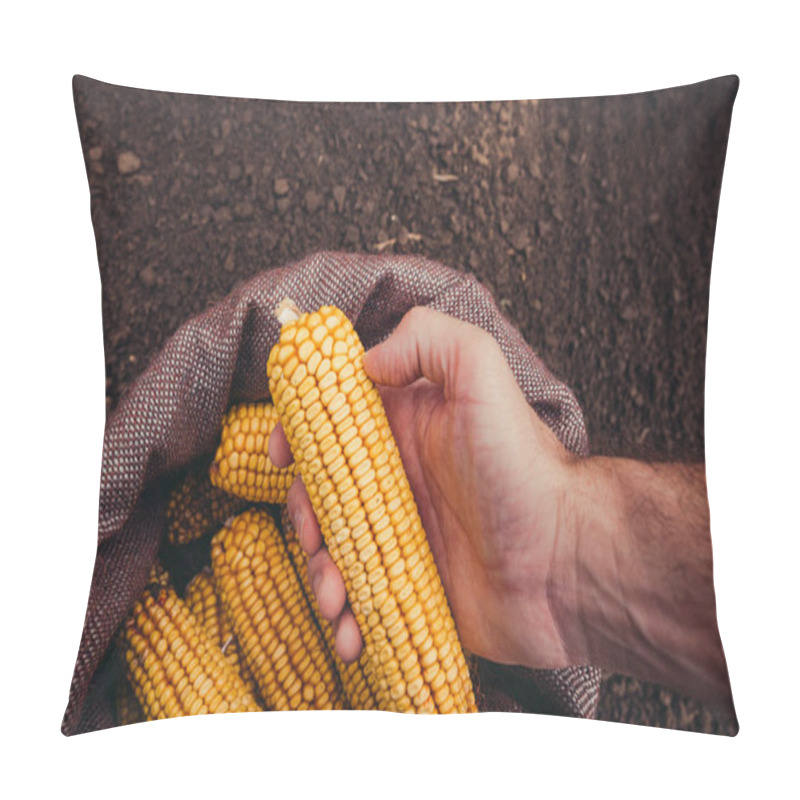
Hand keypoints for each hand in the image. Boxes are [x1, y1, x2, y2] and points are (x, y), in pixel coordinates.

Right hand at [269, 306, 580, 668]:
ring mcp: (404, 538)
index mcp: (406, 430)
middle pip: (322, 494)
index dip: (298, 437)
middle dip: (304, 517)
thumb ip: (429, 339)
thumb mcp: (482, 376)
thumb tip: (365, 360)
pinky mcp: (411, 589)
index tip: (280, 457)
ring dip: (321, 576)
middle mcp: (400, 481)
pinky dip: (345, 620)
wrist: (568, 564)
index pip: (334, 425)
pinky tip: (352, 634)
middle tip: (315, 538)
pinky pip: (361, 603)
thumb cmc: (523, 469)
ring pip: (335, 552)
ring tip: (337, 599)